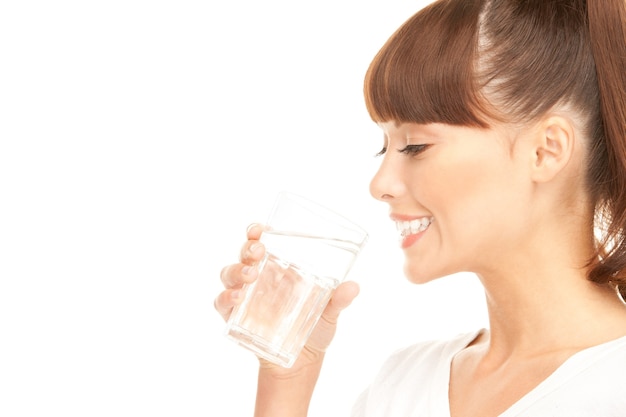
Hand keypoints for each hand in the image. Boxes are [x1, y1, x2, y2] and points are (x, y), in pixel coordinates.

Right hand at [214, 223, 359, 370]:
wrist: (302, 361)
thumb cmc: (314, 327)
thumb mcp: (330, 312)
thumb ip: (339, 299)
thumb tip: (353, 287)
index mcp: (279, 267)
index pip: (262, 241)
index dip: (257, 231)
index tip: (261, 228)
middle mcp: (258, 277)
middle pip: (244, 253)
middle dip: (248, 247)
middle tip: (259, 250)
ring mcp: (244, 296)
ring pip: (229, 273)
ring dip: (237, 270)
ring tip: (251, 275)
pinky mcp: (234, 316)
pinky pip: (222, 302)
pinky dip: (225, 297)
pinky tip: (237, 298)